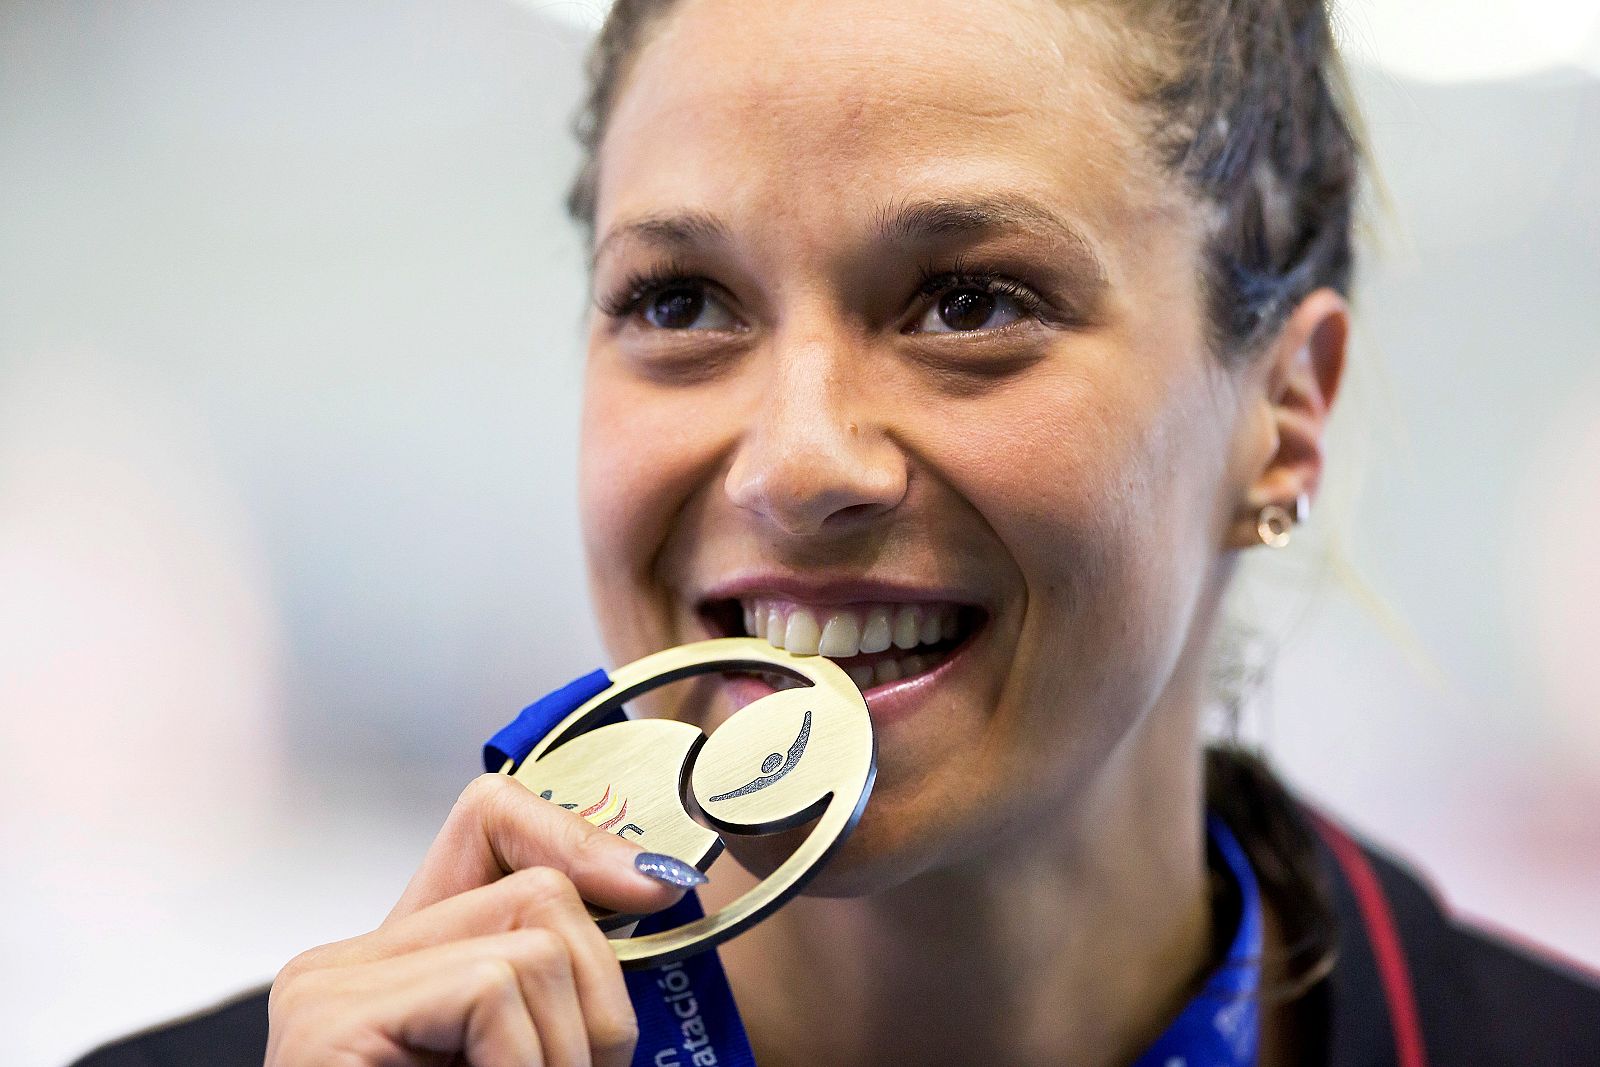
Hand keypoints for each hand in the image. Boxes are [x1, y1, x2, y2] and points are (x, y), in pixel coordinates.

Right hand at [266, 773, 687, 1066]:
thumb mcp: (535, 1058)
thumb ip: (564, 995)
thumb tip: (659, 886)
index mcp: (401, 965)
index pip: (491, 822)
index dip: (579, 839)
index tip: (653, 889)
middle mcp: (351, 961)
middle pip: (539, 892)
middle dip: (598, 999)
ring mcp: (331, 985)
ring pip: (534, 944)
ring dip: (570, 1054)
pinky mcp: (330, 1016)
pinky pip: (494, 989)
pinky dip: (527, 1066)